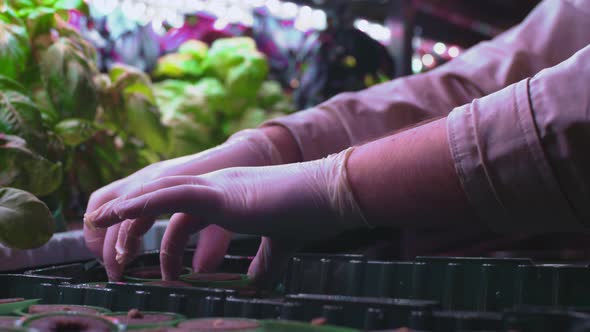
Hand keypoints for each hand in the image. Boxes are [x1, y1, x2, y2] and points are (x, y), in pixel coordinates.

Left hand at [84, 148, 367, 284]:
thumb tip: (255, 284)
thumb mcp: (280, 245)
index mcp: (228, 197)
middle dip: (134, 229)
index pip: (185, 216)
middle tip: (119, 264)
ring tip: (102, 238)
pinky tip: (115, 214)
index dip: (169, 245)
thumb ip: (264, 263)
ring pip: (158, 196)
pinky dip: (139, 204)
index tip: (166, 276)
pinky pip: (168, 195)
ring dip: (127, 217)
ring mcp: (217, 186)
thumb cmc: (309, 215)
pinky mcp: (220, 193)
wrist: (330, 195)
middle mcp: (217, 186)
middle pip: (162, 203)